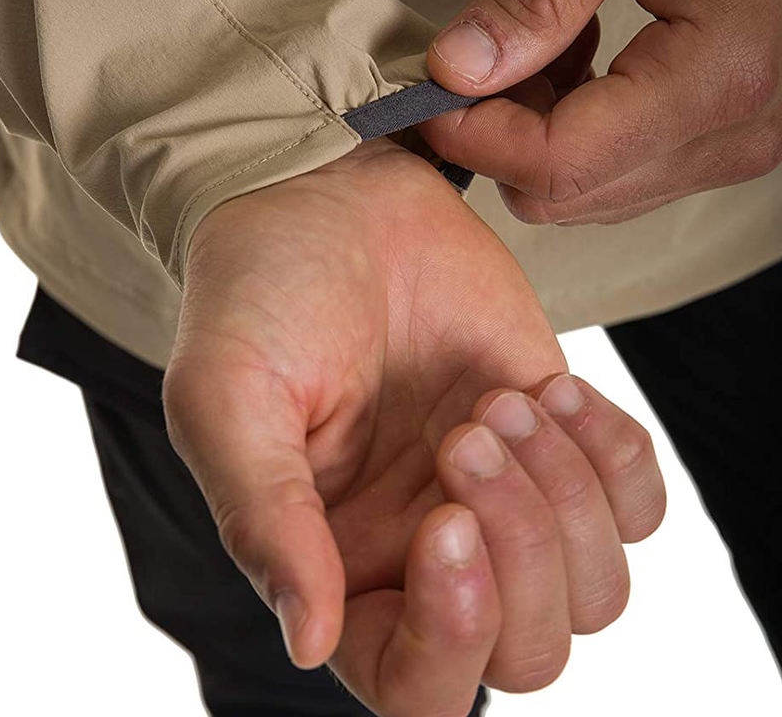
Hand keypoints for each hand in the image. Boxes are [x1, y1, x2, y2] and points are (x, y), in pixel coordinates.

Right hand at [163, 139, 664, 715]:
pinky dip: (613, 455)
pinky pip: (637, 503)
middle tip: (462, 435)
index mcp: (337, 564)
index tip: (442, 522)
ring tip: (496, 403)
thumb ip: (263, 521)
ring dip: (563, 494)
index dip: (451, 640)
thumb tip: (309, 643)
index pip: (415, 686)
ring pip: (596, 587)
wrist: (323, 198)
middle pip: (527, 651)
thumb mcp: (228, 400)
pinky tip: (547, 389)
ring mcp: (498, 492)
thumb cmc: (259, 294)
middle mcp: (422, 547)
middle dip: (520, 551)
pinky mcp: (552, 431)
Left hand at [423, 0, 781, 224]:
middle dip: (498, 136)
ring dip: (533, 133)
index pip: (557, 162)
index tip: (430, 92)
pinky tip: (574, 64)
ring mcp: (733, 145)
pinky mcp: (722, 139)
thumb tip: (458, 68)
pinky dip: (570, 131)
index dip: (474, 136)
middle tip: (482, 59)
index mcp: (717, 75)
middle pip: (564, 192)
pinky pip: (616, 173)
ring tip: (540, 47)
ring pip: (584, 193)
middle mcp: (735, 133)